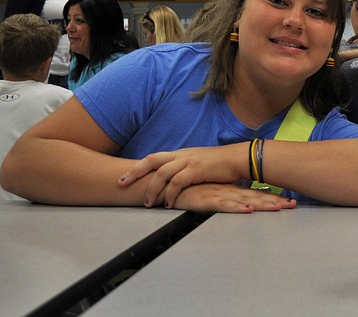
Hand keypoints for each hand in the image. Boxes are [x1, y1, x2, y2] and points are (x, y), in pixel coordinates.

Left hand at [118, 144, 247, 207]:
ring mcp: (188, 161)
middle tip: (121, 184)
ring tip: (148, 203)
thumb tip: (173, 178)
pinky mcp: (197, 170)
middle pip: (151, 161)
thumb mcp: (198, 163)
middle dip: (134, 173)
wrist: (237, 158)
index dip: (137, 167)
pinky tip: (169, 204)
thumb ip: (184, 168)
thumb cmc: (220, 164)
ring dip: (152, 190)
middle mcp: (181, 155)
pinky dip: (170, 194)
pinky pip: (177, 183)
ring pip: (162, 173)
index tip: (124, 177)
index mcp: (180, 153)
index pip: (153, 158)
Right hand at [172, 183, 295, 212]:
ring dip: (262, 204)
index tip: (290, 202)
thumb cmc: (188, 190)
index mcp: (229, 189)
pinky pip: (224, 205)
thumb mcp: (210, 192)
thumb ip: (224, 196)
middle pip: (255, 197)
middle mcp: (227, 190)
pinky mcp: (206, 200)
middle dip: (275, 201)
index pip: (255, 194)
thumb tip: (239, 201)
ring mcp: (218, 194)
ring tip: (278, 207)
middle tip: (293, 204)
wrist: (166, 184)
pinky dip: (236, 208)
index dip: (273, 198)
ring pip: (244, 200)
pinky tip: (248, 210)